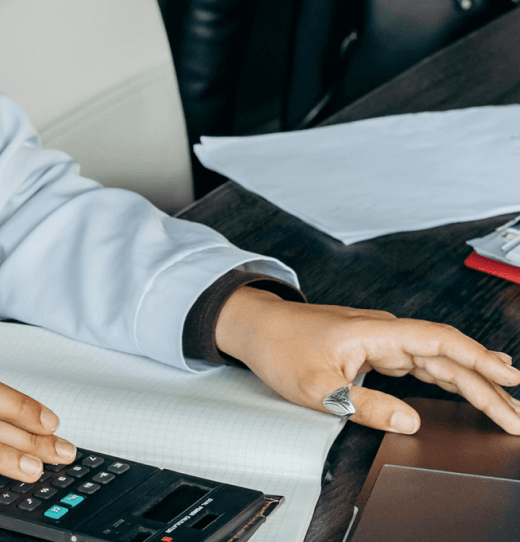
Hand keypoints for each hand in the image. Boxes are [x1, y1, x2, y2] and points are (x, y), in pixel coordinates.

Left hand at [216, 287, 519, 434]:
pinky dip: (449, 375)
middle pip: (447, 356)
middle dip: (486, 385)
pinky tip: (469, 384)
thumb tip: (409, 421)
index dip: (478, 360)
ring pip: (438, 360)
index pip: (439, 342)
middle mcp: (384, 332)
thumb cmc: (279, 346)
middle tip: (516, 417)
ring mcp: (381, 340)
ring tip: (507, 405)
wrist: (254, 326)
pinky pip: (422, 362)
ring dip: (473, 382)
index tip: (509, 379)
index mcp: (375, 333)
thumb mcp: (316, 387)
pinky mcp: (375, 349)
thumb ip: (364, 405)